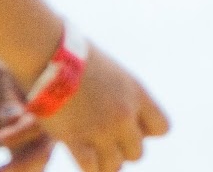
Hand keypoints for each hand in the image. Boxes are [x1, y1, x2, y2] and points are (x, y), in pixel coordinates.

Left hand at [0, 51, 52, 171]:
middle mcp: (49, 118)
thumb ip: (7, 99)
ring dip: (22, 170)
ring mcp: (36, 131)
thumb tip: (12, 118)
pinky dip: (14, 170)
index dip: (19, 135)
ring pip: (37, 159)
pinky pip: (22, 159)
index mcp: (50, 100)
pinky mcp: (21, 139)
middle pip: (44, 148)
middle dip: (25, 164)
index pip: (40, 125)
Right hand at [34, 44, 168, 171]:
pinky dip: (88, 167)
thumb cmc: (77, 56)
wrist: (49, 53)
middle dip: (123, 149)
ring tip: (93, 152)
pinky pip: (91, 169)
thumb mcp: (112, 73)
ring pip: (115, 165)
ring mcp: (100, 128)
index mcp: (137, 94)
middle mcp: (124, 114)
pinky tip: (80, 156)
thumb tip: (127, 116)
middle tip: (105, 140)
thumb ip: (123, 96)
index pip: (162, 128)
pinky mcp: (74, 139)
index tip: (130, 126)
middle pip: (138, 152)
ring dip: (105, 162)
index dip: (146, 132)